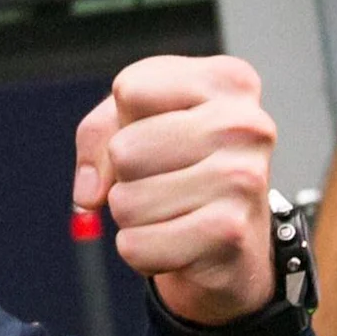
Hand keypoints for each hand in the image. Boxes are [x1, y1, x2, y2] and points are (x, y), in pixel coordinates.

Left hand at [74, 55, 279, 325]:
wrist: (231, 241)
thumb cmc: (184, 170)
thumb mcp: (138, 125)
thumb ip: (99, 133)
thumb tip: (90, 193)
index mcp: (228, 82)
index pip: (129, 90)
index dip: (123, 123)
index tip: (160, 136)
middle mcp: (246, 124)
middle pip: (123, 150)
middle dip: (127, 177)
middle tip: (169, 183)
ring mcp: (243, 178)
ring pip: (125, 202)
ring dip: (135, 218)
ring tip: (176, 212)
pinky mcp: (229, 232)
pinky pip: (135, 245)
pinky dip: (143, 253)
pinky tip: (180, 244)